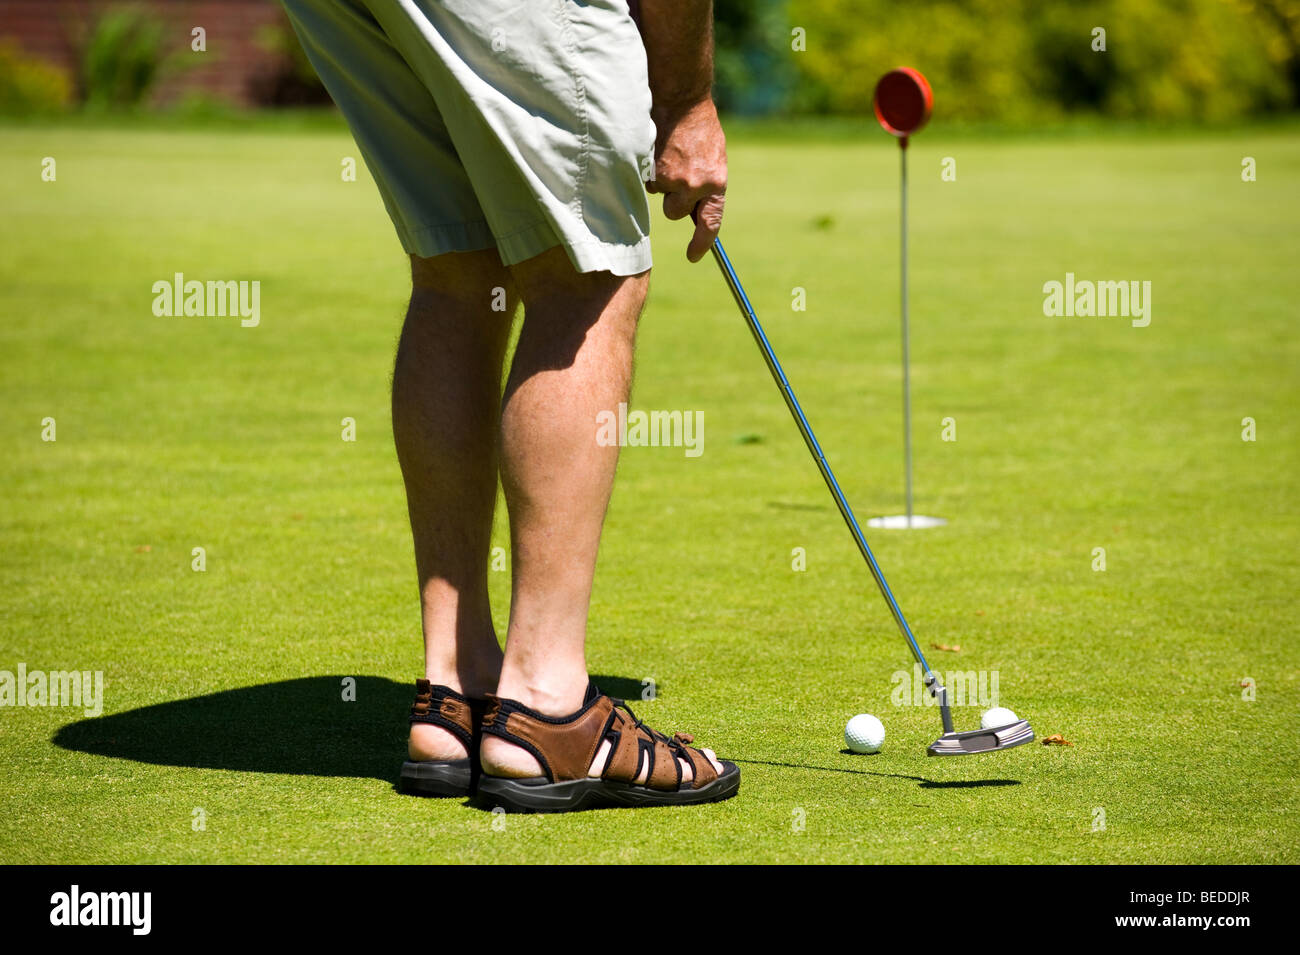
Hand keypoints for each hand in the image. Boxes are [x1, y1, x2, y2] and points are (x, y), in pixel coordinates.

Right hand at [646, 98, 725, 261]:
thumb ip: (706, 183)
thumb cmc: (699, 128)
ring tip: (667, 155)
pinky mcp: (652, 172)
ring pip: (660, 196)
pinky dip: (649, 169)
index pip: (710, 222)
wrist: (681, 100)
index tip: (694, 256)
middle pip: (676, 213)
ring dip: (660, 182)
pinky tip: (657, 150)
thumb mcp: (713, 157)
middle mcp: (696, 186)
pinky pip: (647, 181)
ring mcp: (673, 180)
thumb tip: (694, 210)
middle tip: (675, 174)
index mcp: (716, 183)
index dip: (702, 243)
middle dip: (672, 199)